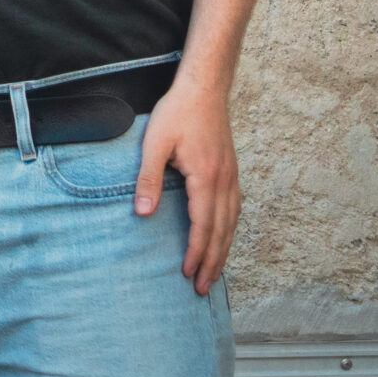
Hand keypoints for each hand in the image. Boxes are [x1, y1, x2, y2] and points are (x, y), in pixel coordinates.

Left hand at [133, 77, 239, 295]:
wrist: (204, 89)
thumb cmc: (177, 113)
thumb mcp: (154, 143)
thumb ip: (148, 178)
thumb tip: (142, 213)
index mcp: (206, 178)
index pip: (203, 225)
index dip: (197, 252)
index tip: (189, 274)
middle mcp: (224, 182)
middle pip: (221, 231)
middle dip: (212, 262)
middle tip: (203, 288)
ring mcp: (232, 177)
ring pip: (231, 223)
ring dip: (224, 250)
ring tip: (215, 272)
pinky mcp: (231, 171)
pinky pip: (235, 210)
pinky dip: (230, 230)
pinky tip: (223, 238)